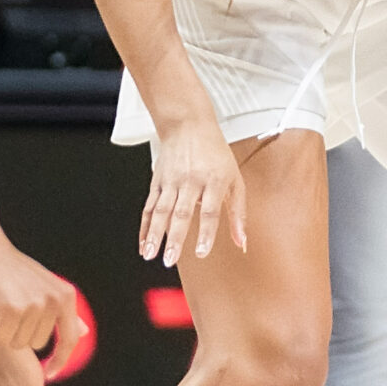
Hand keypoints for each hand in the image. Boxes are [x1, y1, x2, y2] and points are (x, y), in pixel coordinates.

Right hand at [0, 201, 85, 363]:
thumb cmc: (12, 270)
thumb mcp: (44, 287)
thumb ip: (63, 311)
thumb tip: (84, 332)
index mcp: (66, 296)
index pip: (70, 339)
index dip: (61, 360)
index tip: (49, 375)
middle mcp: (54, 300)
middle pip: (37, 344)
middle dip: (19, 333)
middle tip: (9, 307)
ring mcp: (34, 305)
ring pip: (18, 343)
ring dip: (5, 330)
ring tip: (0, 304)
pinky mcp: (12, 309)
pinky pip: (2, 338)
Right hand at [141, 122, 245, 266]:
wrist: (188, 125)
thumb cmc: (215, 154)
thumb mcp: (235, 179)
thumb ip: (238, 213)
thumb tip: (242, 242)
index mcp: (213, 180)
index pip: (209, 211)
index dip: (205, 233)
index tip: (201, 252)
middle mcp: (191, 180)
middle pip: (181, 213)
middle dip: (174, 238)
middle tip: (169, 260)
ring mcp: (171, 181)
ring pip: (161, 211)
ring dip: (154, 234)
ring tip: (150, 254)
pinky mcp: (157, 181)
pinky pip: (149, 207)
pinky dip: (145, 227)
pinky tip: (143, 244)